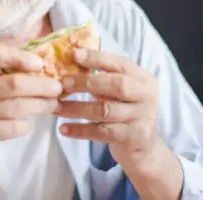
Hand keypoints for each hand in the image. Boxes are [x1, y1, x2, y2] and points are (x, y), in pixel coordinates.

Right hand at [0, 44, 62, 167]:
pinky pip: (14, 127)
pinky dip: (26, 124)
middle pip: (14, 84)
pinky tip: (29, 122)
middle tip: (57, 87)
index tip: (38, 63)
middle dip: (41, 85)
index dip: (20, 56)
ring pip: (18, 107)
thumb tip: (31, 65)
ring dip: (41, 105)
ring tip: (52, 104)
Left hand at [54, 48, 159, 168]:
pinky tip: (63, 129)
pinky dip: (80, 130)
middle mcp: (147, 96)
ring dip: (76, 108)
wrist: (142, 147)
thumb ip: (101, 78)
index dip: (97, 58)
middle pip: (117, 85)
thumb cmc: (124, 111)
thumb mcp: (119, 92)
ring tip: (55, 108)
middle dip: (87, 82)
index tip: (75, 54)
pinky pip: (101, 132)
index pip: (120, 63)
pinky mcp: (133, 137)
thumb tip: (68, 64)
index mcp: (143, 79)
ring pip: (105, 110)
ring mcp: (141, 117)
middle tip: (63, 83)